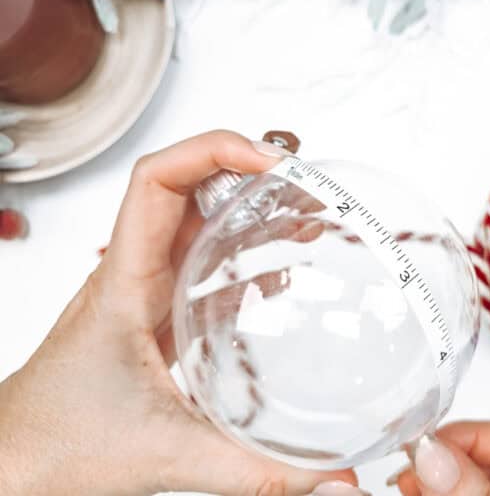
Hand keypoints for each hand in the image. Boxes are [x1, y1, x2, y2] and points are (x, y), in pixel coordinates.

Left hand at [0, 131, 363, 495]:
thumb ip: (255, 472)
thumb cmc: (55, 447)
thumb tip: (335, 482)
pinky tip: (278, 277)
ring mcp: (145, 290)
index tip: (272, 162)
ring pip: (198, 223)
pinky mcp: (156, 313)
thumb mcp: (166, 456)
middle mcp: (135, 273)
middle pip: (190, 187)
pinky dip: (244, 255)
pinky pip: (203, 263)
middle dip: (251, 175)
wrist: (14, 466)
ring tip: (306, 221)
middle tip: (308, 190)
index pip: (158, 180)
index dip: (216, 150)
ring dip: (251, 211)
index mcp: (125, 281)